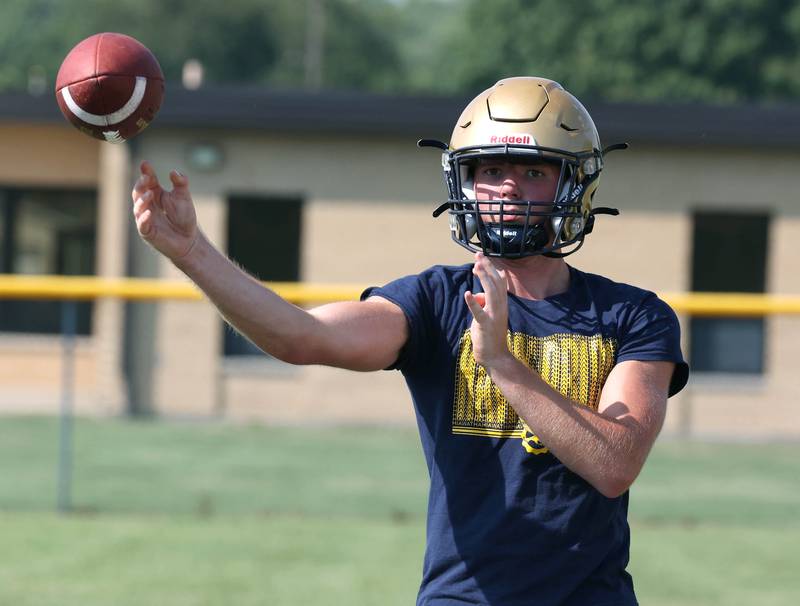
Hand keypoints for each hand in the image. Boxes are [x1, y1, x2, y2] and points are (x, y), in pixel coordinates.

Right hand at [132, 161, 198, 261]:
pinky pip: (142, 225)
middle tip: (147, 178)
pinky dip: (144, 218)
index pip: (148, 182)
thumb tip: (174, 171)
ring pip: (138, 208)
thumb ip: (181, 183)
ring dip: (143, 200)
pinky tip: (149, 213)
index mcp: (155, 194)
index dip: (146, 173)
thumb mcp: (184, 197)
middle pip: (138, 192)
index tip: (145, 164)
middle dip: (141, 184)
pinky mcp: (148, 232)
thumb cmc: (184, 217)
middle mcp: (147, 205)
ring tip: (150, 194)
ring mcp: (146, 219)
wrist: (189, 239)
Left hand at [464, 252, 513, 370]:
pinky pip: (479, 312)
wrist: (496, 357)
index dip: (491, 269)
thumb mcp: (488, 315)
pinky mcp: (486, 325)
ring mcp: (494, 316)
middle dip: (487, 267)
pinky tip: (467, 294)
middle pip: (496, 283)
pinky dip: (473, 302)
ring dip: (483, 278)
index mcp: (502, 304)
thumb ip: (484, 303)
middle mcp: (501, 307)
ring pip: (490, 293)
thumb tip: (476, 294)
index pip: (499, 282)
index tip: (483, 257)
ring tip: (475, 266)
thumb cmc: (491, 335)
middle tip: (478, 255)